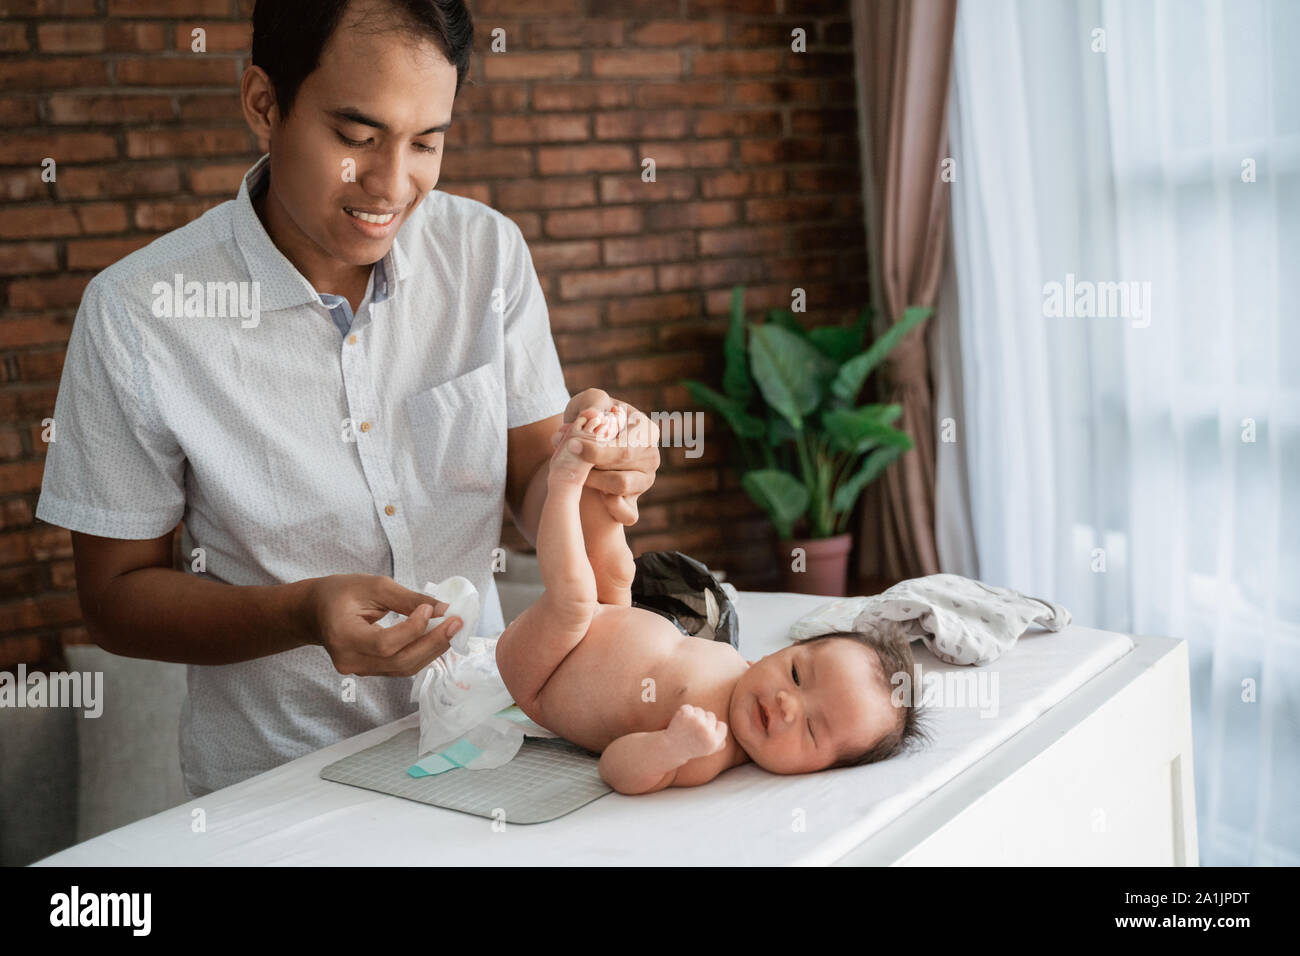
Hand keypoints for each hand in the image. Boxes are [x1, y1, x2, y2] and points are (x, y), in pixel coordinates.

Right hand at [305, 574, 458, 676]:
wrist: (315, 611)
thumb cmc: (340, 593)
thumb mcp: (373, 586)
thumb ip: (408, 599)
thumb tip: (443, 608)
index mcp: (342, 636)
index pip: (384, 643)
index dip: (413, 629)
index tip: (431, 609)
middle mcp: (349, 660)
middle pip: (399, 661)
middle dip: (432, 642)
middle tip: (456, 622)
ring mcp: (359, 670)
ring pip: (404, 668)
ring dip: (432, 649)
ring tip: (452, 628)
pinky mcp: (370, 671)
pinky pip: (400, 667)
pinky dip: (422, 652)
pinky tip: (436, 637)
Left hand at [560, 388, 660, 525]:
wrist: (578, 442)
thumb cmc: (587, 418)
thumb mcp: (588, 402)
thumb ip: (593, 403)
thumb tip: (594, 416)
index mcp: (647, 431)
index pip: (626, 445)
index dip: (597, 448)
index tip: (571, 444)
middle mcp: (651, 457)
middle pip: (622, 465)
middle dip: (589, 463)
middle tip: (566, 454)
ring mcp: (644, 481)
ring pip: (619, 487)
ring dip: (592, 480)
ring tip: (574, 469)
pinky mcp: (633, 502)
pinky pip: (626, 514)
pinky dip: (609, 507)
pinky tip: (593, 493)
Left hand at [664, 704, 728, 760]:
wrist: (671, 748)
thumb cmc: (691, 748)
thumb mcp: (707, 751)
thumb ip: (720, 743)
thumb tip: (724, 730)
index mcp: (714, 741)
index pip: (722, 726)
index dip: (714, 728)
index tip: (704, 732)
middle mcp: (707, 731)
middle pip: (711, 716)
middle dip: (703, 721)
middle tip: (693, 731)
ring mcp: (696, 721)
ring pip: (700, 710)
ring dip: (694, 716)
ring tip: (687, 727)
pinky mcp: (686, 714)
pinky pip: (689, 707)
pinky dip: (684, 712)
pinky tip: (681, 723)